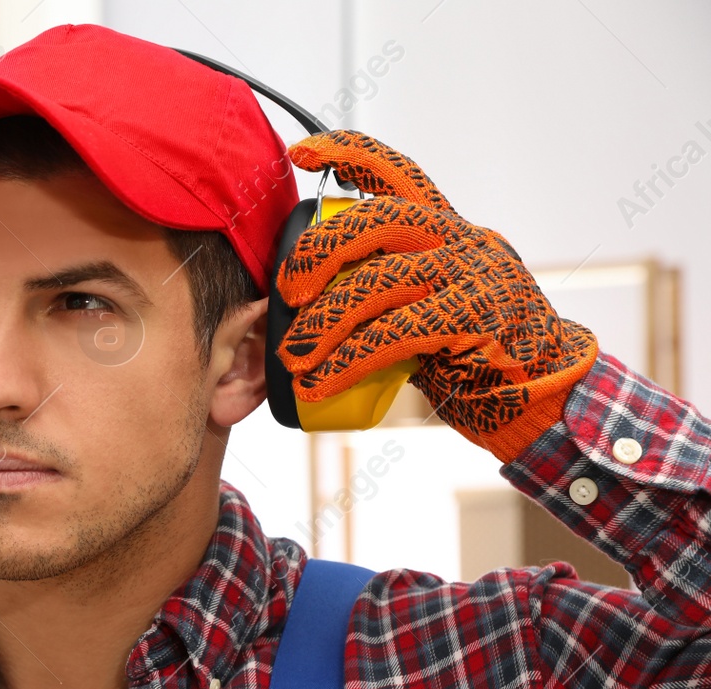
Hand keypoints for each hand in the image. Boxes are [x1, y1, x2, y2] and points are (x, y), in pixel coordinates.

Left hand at [275, 130, 598, 462]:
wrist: (540, 394)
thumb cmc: (471, 353)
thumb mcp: (426, 306)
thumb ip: (383, 289)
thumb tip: (304, 302)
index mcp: (446, 229)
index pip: (397, 173)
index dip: (348, 154)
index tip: (299, 154)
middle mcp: (461, 240)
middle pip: (379, 220)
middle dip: (321, 251)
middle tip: (288, 292)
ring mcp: (474, 274)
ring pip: (380, 282)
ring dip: (324, 323)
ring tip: (292, 356)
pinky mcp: (477, 316)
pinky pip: (395, 333)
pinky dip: (349, 360)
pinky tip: (320, 382)